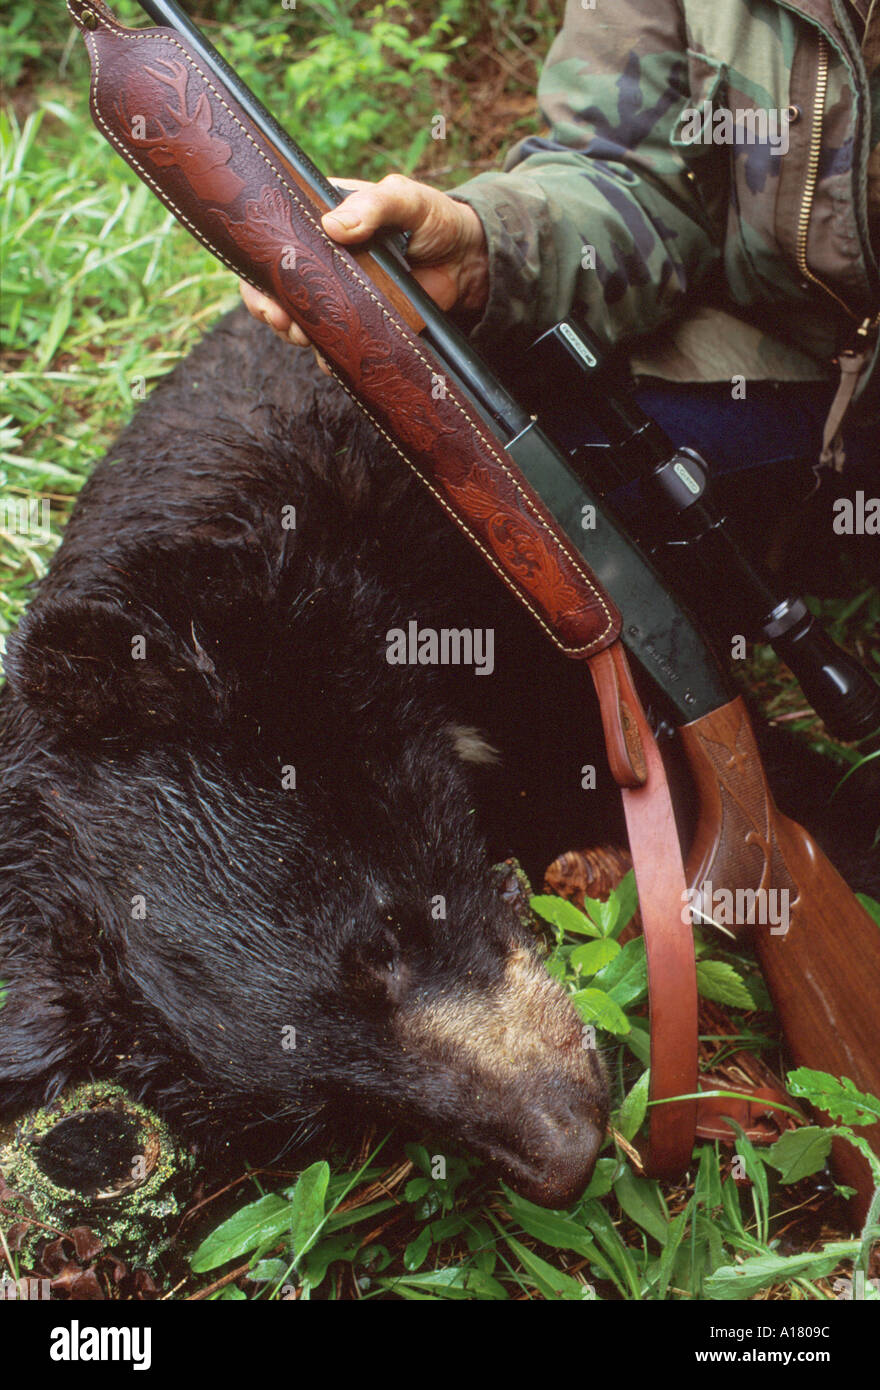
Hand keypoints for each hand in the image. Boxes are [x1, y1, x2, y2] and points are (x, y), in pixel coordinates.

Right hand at [240, 173, 488, 359]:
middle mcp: (322, 257)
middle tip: (283, 320)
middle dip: (269, 306)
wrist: (469, 263)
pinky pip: (332, 344)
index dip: (258, 263)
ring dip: (293, 332)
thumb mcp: (406, 199)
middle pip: (275, 283)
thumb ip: (375, 205)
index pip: (274, 236)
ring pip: (298, 317)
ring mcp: (337, 292)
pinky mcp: (356, 323)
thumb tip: (335, 227)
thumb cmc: (435, 219)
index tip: (264, 286)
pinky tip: (332, 358)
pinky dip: (327, 355)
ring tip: (304, 336)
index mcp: (322, 217)